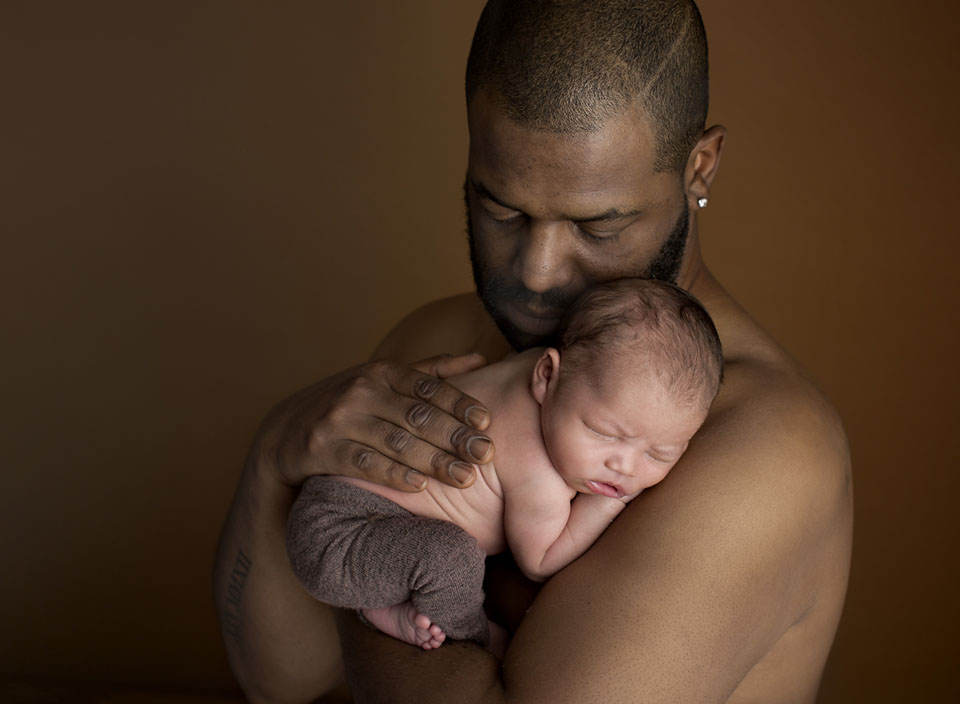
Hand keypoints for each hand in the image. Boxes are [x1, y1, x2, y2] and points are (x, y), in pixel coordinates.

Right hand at [253, 353, 495, 490]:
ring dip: (433, 460)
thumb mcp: (385, 381)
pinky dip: (394, 474)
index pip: (428, 385)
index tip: (486, 421)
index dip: (459, 402)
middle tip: (485, 453)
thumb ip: (431, 371)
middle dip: (454, 435)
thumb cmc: (350, 404)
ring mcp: (340, 419)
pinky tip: (420, 485)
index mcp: (382, 371)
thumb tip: (480, 359)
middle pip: (417, 415)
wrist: (286, 430)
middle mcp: (361, 391)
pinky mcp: (322, 448)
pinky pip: (365, 463)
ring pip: (395, 441)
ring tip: (464, 476)